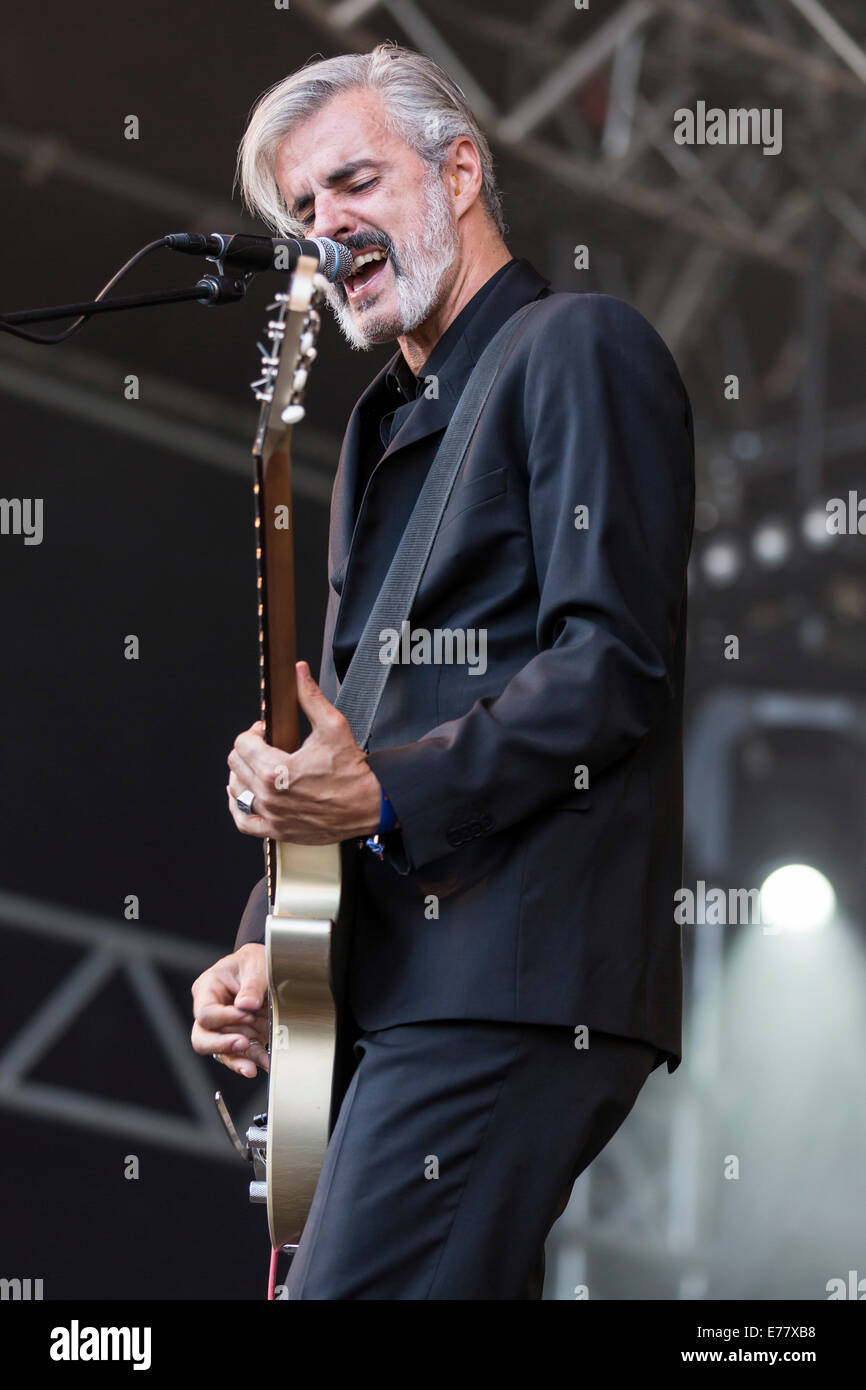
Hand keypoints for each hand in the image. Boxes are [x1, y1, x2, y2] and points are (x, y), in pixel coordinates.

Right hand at [190, 943, 269, 1077]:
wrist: (268, 967)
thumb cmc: (255, 962)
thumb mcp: (256, 965)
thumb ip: (252, 985)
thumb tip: (246, 1004)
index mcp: (208, 989)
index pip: (205, 1012)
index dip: (224, 1018)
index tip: (247, 1014)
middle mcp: (211, 1011)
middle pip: (202, 1038)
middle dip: (222, 1044)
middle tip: (243, 1043)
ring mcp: (223, 1028)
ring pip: (221, 1052)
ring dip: (240, 1059)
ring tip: (260, 1061)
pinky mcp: (239, 1037)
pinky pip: (240, 1055)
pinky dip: (253, 1060)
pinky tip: (265, 1062)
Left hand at [226, 661, 382, 844]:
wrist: (370, 803)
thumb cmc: (353, 771)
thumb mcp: (333, 726)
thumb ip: (310, 697)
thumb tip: (298, 673)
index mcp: (277, 771)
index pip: (242, 744)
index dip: (253, 732)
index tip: (266, 732)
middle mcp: (270, 796)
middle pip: (235, 765)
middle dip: (248, 750)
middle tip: (265, 746)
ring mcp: (272, 816)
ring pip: (235, 791)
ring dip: (242, 774)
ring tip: (257, 767)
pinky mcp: (278, 831)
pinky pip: (243, 821)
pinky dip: (238, 807)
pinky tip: (245, 795)